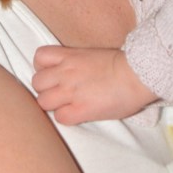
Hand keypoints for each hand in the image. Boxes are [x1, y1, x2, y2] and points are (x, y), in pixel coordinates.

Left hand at [32, 45, 156, 124]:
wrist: (136, 75)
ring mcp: (71, 91)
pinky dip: (65, 117)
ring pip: (43, 101)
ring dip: (52, 105)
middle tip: (58, 92)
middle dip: (45, 88)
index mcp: (69, 55)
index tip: (51, 73)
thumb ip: (75, 61)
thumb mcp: (92, 54)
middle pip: (37, 82)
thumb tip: (70, 71)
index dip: (42, 67)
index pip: (39, 57)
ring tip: (65, 104)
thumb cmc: (121, 64)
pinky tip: (76, 114)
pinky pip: (59, 117)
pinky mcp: (80, 110)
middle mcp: (65, 72)